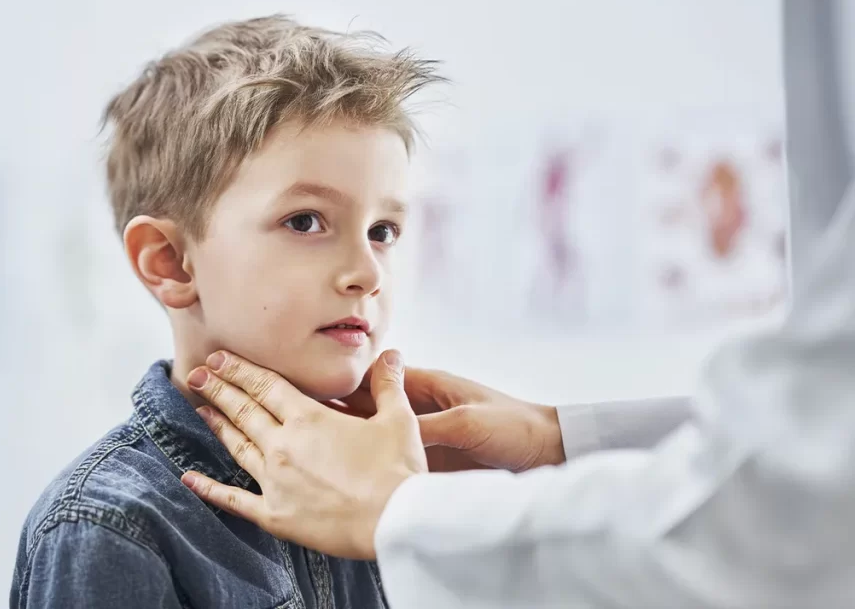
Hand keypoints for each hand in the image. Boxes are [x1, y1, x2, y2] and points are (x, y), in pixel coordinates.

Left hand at [180, 350, 426, 559]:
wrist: (395, 521)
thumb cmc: (397, 470)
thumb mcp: (398, 420)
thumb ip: (387, 385)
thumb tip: (391, 355)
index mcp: (309, 418)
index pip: (266, 385)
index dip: (240, 369)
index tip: (220, 357)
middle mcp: (283, 445)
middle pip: (244, 410)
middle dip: (219, 389)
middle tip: (197, 374)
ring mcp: (275, 481)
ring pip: (237, 446)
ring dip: (217, 425)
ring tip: (199, 409)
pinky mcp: (275, 515)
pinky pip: (234, 500)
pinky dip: (208, 488)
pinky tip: (188, 477)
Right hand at [335, 366, 564, 472]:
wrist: (550, 453)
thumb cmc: (515, 427)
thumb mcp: (466, 423)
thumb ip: (426, 428)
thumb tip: (385, 435)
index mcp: (430, 386)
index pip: (378, 379)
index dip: (347, 381)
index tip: (314, 387)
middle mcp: (422, 409)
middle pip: (372, 408)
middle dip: (341, 413)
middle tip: (304, 420)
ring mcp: (426, 436)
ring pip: (381, 436)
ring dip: (357, 441)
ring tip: (319, 448)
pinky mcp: (432, 462)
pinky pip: (397, 461)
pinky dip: (377, 465)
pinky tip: (353, 475)